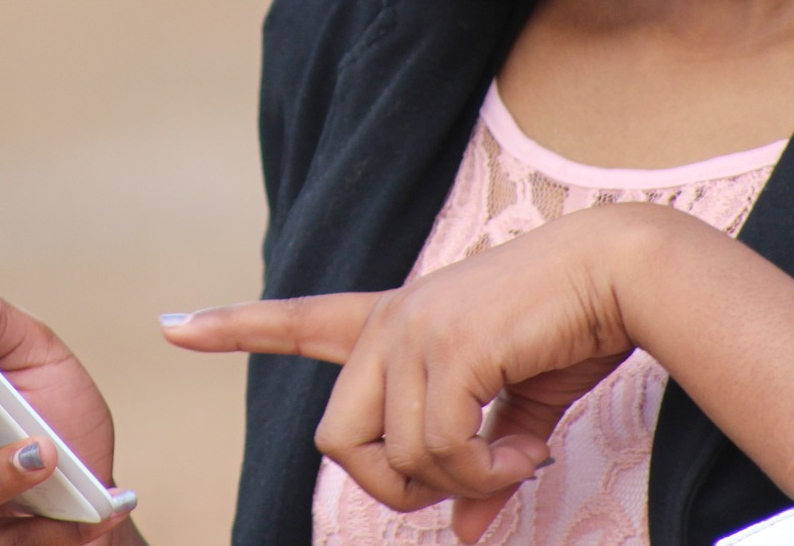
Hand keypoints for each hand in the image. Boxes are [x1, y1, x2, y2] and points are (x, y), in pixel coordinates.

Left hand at [162, 208, 641, 542]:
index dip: (234, 329)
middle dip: (396, 488)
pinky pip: (439, 451)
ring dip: (458, 480)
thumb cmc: (570, 331)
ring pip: (393, 458)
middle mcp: (389, 322)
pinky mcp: (444, 347)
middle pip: (337, 444)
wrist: (620, 273)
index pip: (298, 321)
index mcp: (395, 321)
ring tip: (514, 453)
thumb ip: (477, 465)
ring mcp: (411, 331)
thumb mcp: (515, 411)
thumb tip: (463, 531)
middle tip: (465, 482)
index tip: (174, 327)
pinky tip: (523, 449)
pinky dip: (484, 473)